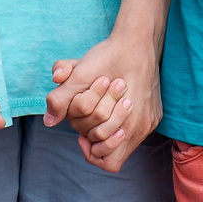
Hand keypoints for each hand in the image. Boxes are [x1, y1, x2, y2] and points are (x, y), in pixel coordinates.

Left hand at [44, 30, 160, 172]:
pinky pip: (134, 133)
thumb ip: (61, 98)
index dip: (90, 150)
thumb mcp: (80, 74)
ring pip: (123, 144)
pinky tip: (109, 107)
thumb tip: (48, 121)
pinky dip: (118, 124)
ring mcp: (151, 121)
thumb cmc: (108, 55)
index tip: (81, 133)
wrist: (137, 40)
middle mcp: (143, 126)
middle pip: (112, 153)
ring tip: (97, 111)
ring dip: (106, 132)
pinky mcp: (155, 114)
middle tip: (87, 117)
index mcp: (128, 121)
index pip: (107, 161)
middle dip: (95, 136)